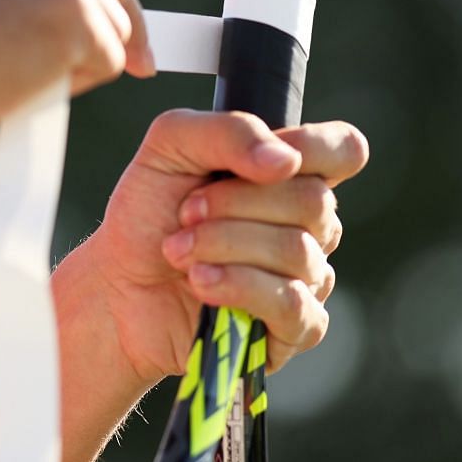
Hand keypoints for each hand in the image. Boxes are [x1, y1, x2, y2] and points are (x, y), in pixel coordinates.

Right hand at [0, 0, 154, 149]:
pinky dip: (81, 84)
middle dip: (120, 22)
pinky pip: (110, 61)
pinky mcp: (77, 20)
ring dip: (88, 59)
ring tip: (34, 78)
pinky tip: (36, 86)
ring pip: (115, 26)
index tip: (104, 20)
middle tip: (133, 59)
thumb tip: (66, 10)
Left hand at [69, 111, 369, 383]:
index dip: (314, 147)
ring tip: (178, 250)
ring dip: (221, 244)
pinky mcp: (295, 329)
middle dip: (234, 203)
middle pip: (314, 201)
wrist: (117, 285)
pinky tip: (200, 282)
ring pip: (297, 252)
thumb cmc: (149, 212)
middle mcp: (310, 226)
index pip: (344, 151)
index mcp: (289, 175)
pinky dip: (237, 287)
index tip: (261, 160)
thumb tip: (286, 161)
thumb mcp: (170, 148)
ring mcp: (307, 278)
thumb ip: (226, 132)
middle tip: (185, 212)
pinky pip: (292, 306)